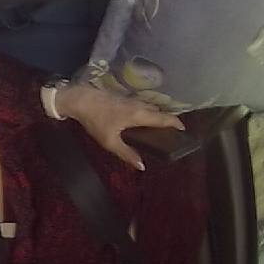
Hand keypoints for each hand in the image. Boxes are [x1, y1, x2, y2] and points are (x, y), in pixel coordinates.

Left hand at [57, 85, 184, 169]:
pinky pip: (140, 104)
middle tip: (170, 131)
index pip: (164, 118)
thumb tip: (142, 166)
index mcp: (139, 115)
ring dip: (156, 114)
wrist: (79, 99)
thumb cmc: (95, 120)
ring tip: (157, 126)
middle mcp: (138, 105)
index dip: (176, 123)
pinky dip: (146, 110)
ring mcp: (130, 99)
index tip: (183, 129)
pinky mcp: (122, 97)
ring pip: (149, 106)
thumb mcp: (109, 141)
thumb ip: (126, 153)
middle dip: (167, 119)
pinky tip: (140, 118)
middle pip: (158, 111)